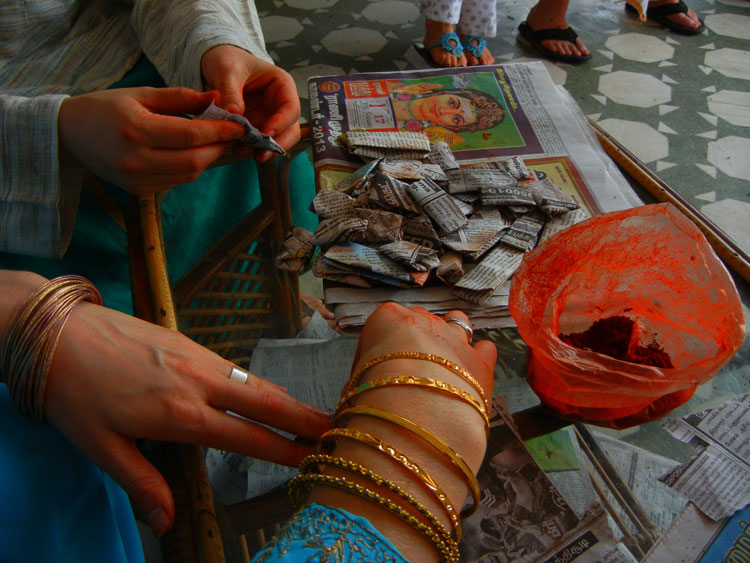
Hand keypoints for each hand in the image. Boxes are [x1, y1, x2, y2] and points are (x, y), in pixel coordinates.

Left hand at [40, 296, 330, 535]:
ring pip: (254, 380)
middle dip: (305, 416)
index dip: (285, 449)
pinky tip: (264, 390)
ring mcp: (197, 356)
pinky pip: (235, 367)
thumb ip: (140, 482)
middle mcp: (199, 381)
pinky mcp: (188, 341)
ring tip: (313, 412)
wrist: (57, 332)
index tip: (315, 457)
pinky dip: (259, 382)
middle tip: (338, 426)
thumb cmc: (74, 394)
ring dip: (287, 397)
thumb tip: (167, 521)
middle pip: (266, 400)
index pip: (247, 436)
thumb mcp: (100, 447)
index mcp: (181, 413)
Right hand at [58, 87, 246, 194]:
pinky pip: (176, 182)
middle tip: (231, 135)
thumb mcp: (141, 94)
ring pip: (188, 175)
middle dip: (219, 148)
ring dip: (208, 160)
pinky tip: (193, 154)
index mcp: (136, 129)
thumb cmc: (105, 108)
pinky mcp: (138, 190)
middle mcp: (136, 159)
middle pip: (194, 161)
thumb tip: (216, 98)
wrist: (69, 135)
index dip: (220, 131)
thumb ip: (180, 98)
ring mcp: (136, 179)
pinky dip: (191, 169)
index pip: (191, 135)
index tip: (240, 125)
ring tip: (215, 143)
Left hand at [201, 45, 300, 161]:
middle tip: (260, 155)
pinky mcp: (256, 126)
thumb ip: (230, 92)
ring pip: (275, 139)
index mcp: (281, 85)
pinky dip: (248, 147)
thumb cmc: (228, 59)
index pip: (291, 108)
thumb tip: (234, 115)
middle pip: (290, 129)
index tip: (265, 134)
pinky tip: (234, 148)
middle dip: (276, 144)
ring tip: (240, 151)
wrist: (217, 63)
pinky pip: (257, 141)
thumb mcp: (227, 70)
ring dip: (261, 149)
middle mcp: (279, 104)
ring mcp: (268, 117)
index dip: (281, 123)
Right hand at [309, 304, 495, 562]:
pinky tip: (470, 378)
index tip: (374, 374)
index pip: (383, 325)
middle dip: (415, 345)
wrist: (415, 418)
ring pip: (458, 323)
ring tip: (442, 370)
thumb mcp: (354, 386)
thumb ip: (365, 377)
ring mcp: (456, 338)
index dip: (378, 352)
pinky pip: (485, 349)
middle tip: (408, 377)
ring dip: (450, 341)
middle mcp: (424, 320)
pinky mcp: (482, 362)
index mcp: (388, 319)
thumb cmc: (373, 401)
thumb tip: (368, 388)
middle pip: (420, 323)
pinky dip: (479, 360)